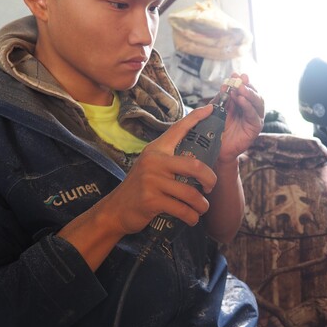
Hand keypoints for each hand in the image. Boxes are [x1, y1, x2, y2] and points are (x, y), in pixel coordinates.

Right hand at [100, 105, 217, 234]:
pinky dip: (192, 217)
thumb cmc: (140, 188)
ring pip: (191, 193)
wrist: (116, 209)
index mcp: (156, 150)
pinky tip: (192, 218)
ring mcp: (152, 181)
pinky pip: (182, 209)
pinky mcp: (152, 200)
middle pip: (196, 167)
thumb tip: (197, 158)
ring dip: (202, 205)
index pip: (179, 129)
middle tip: (211, 187)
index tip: (211, 109)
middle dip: (211, 179)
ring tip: (202, 208)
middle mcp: (154, 161)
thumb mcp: (151, 167)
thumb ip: (170, 160)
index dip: (196, 118)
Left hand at [216, 73, 264, 162]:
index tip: (235, 74)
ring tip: (240, 88)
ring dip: (249, 94)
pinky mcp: (255, 127)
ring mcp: (254, 118)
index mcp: (242, 103)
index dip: (241, 81)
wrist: (215, 147)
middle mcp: (250, 109)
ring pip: (257, 102)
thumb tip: (225, 84)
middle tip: (239, 79)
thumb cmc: (216, 128)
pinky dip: (248, 106)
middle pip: (254, 94)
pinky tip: (241, 100)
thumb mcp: (217, 109)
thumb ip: (221, 98)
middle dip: (247, 85)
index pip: (245, 89)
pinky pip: (254, 115)